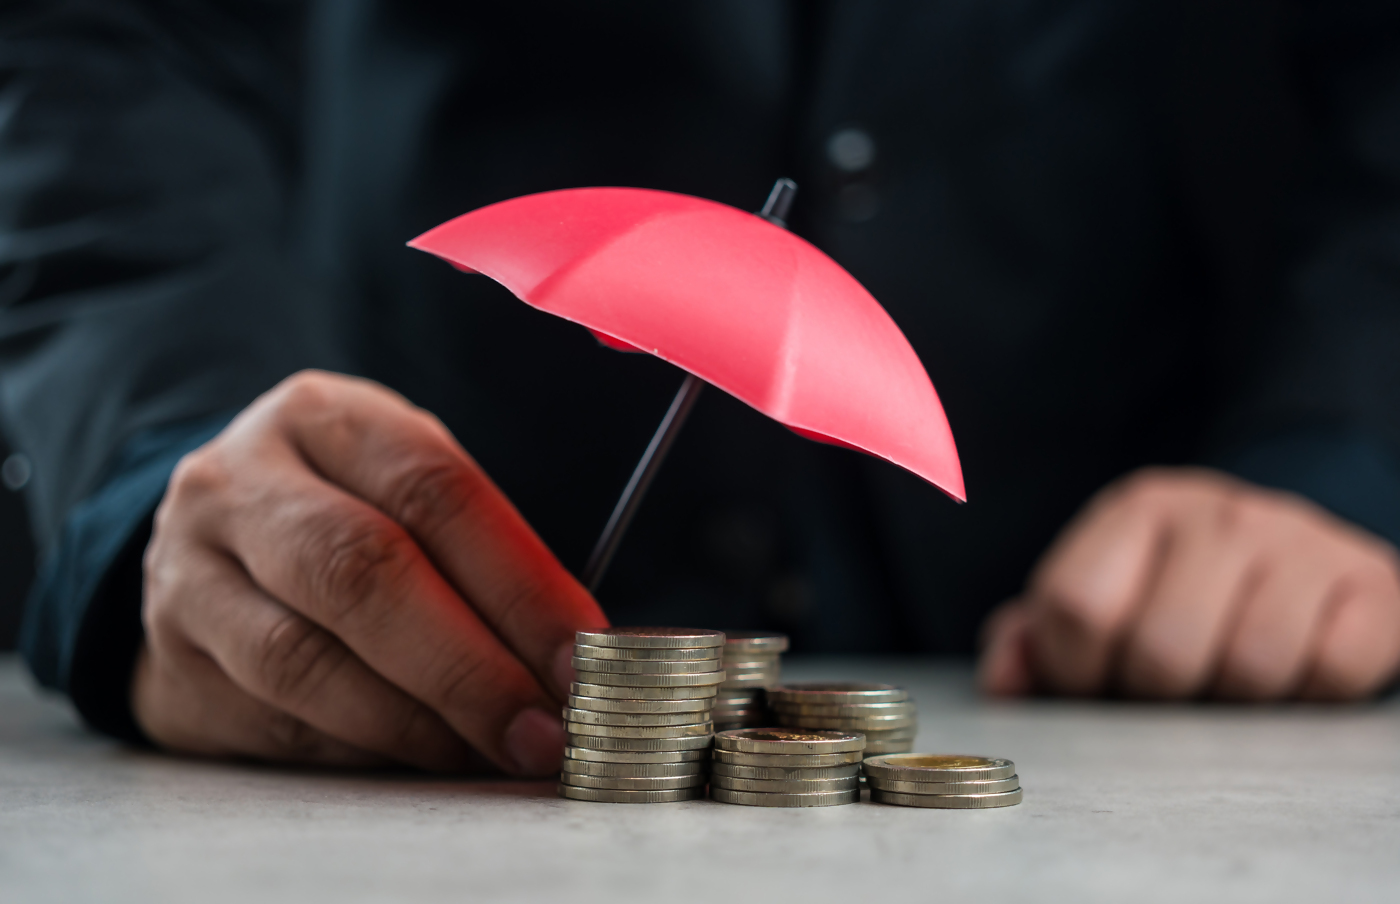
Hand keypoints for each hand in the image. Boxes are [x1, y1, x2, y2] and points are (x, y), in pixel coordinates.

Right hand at [132, 370, 604, 773]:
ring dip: (418, 723)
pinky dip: (364, 748)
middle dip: (470, 666)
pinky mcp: (171, 661)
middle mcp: (240, 483)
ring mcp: (188, 572)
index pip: (437, 491)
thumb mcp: (413, 499)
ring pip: (305, 662)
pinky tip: (421, 754)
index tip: (583, 657)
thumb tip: (602, 653)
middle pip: (362, 572)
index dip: (520, 583)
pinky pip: (278, 721)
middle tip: (542, 728)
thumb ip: (496, 564)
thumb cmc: (349, 516)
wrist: (211, 547)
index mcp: (328, 419)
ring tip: (489, 750)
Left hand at [978, 468, 1399, 700]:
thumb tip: (1005, 684)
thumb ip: (1030, 641)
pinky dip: (1305, 696)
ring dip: (1230, 702)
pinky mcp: (1370, 583)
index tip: (1091, 680)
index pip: (1075, 605)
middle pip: (1160, 650)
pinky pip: (1329, 674)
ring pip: (1248, 669)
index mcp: (1136, 510)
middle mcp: (1218, 511)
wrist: (1293, 557)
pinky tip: (1289, 671)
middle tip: (1166, 688)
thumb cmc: (1176, 592)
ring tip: (1225, 679)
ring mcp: (1300, 540)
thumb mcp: (1099, 600)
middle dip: (1153, 695)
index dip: (1073, 670)